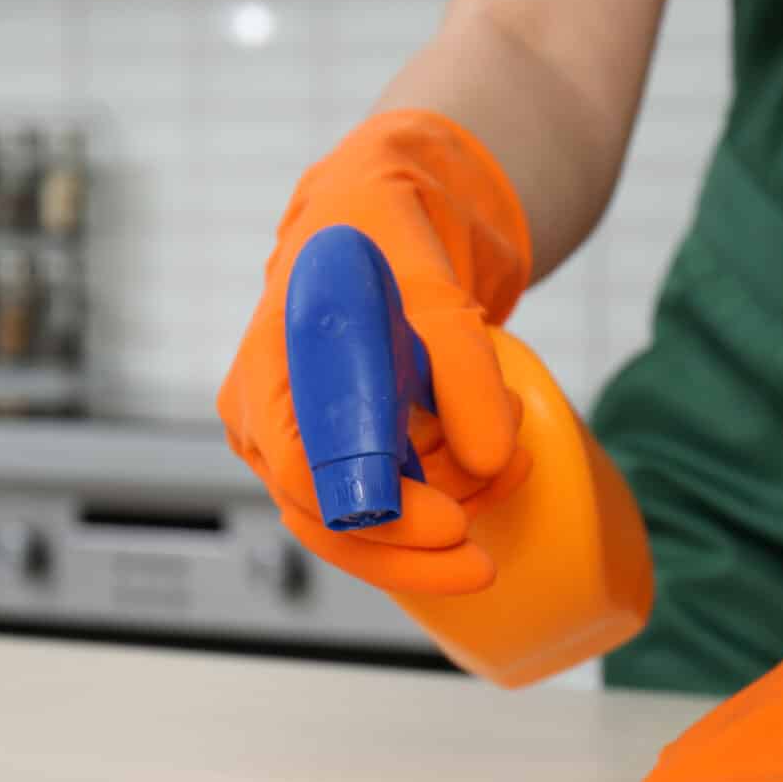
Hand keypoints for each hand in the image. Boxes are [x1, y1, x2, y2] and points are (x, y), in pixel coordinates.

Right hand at [218, 112, 532, 594]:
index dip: (378, 516)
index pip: (305, 475)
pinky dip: (450, 491)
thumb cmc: (386, 237)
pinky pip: (390, 498)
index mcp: (267, 370)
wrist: (383, 219)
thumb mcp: (432, 285)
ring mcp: (300, 443)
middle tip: (482, 561)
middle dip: (411, 551)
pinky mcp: (341, 452)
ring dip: (448, 505)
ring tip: (515, 460)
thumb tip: (490, 456)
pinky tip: (502, 462)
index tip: (451, 525)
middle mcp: (267, 419)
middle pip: (327, 521)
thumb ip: (464, 367)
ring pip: (364, 520)